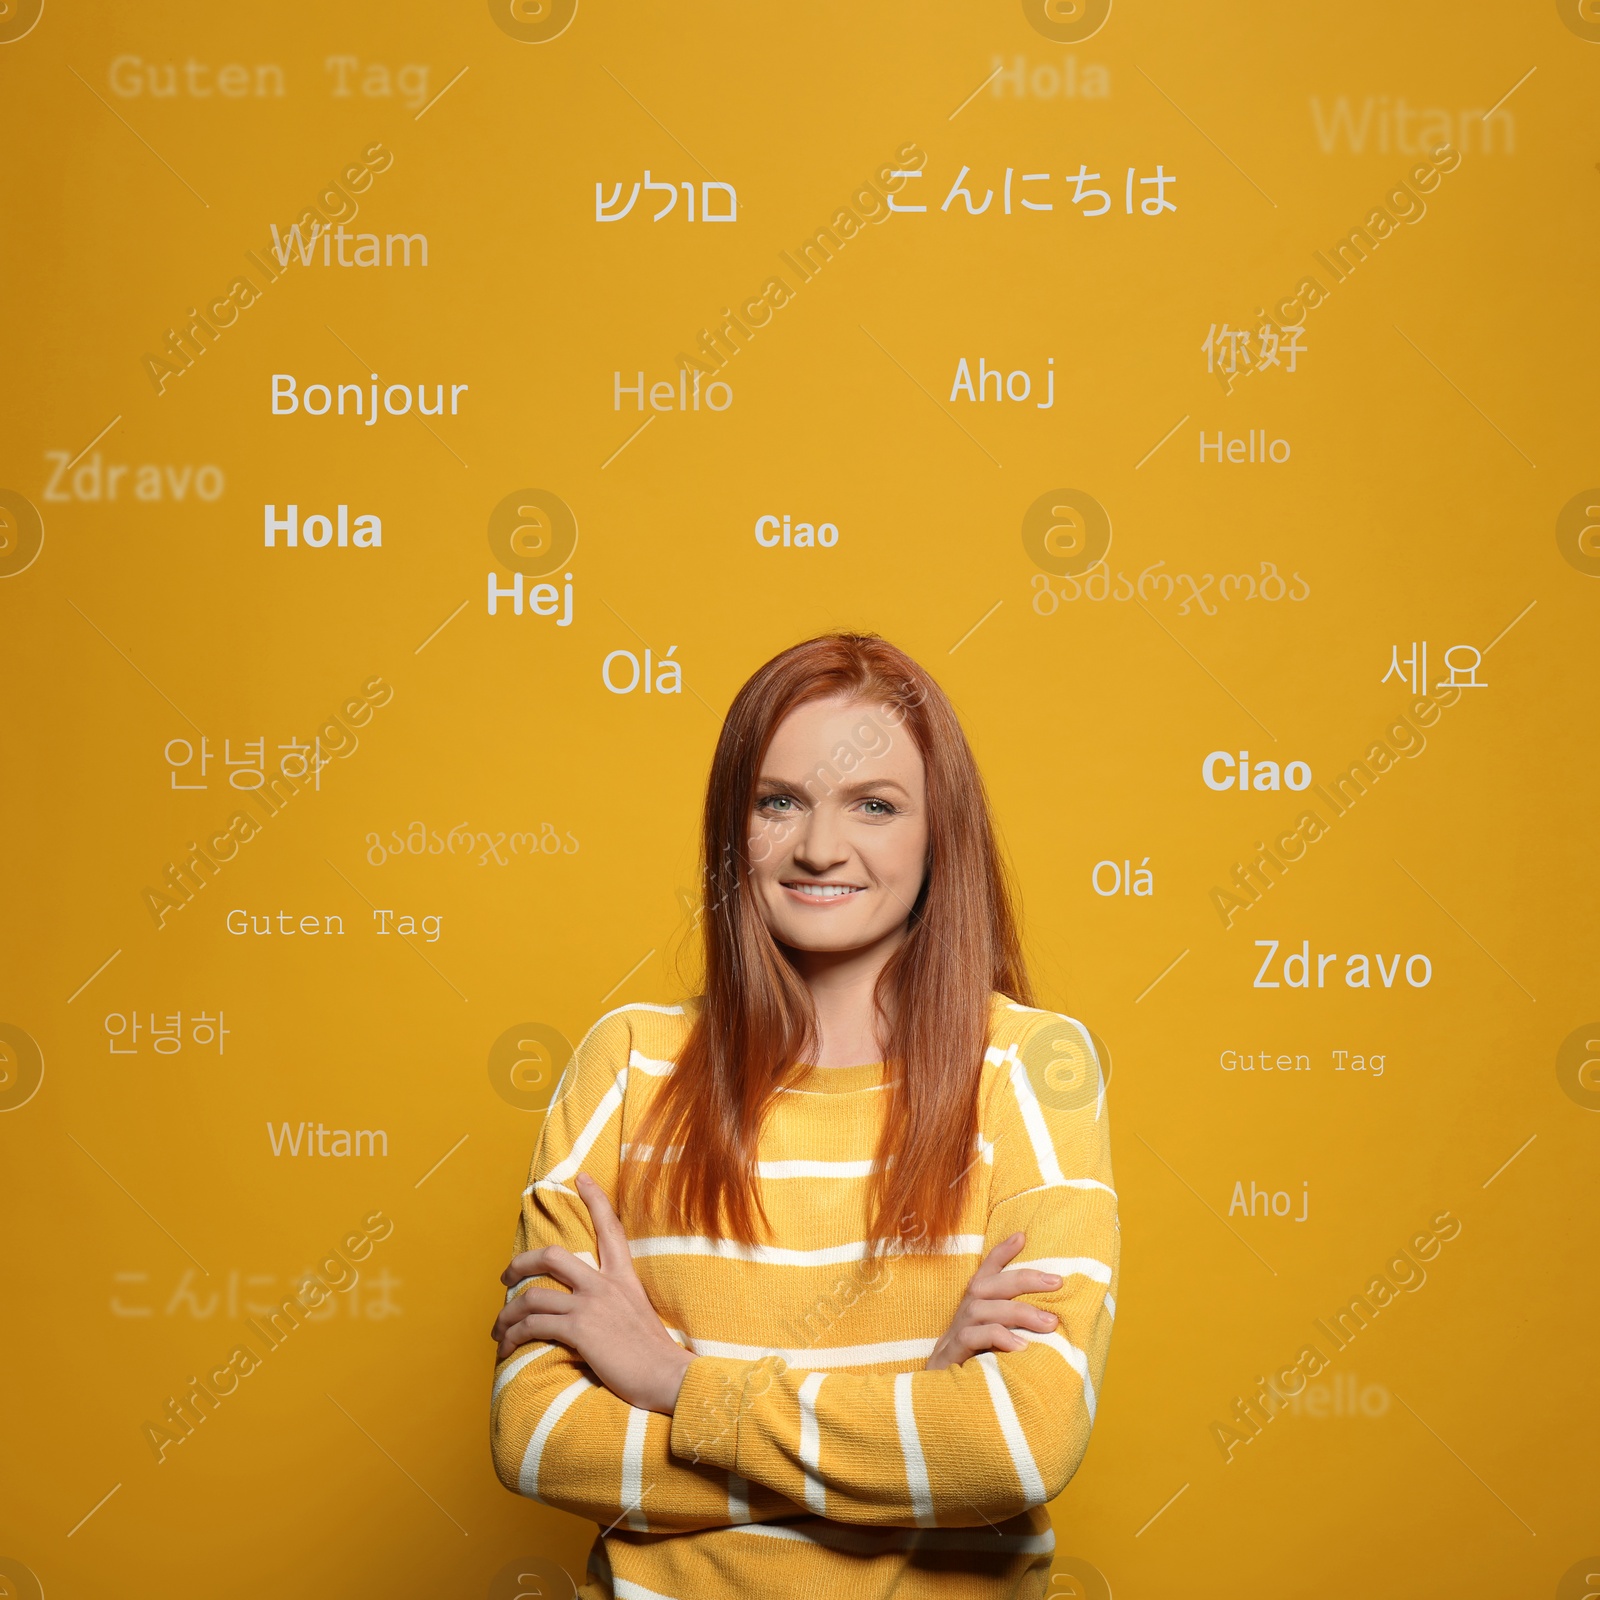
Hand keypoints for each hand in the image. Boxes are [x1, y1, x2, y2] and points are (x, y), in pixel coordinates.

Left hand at [491, 1171, 694, 1414]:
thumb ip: (616, 1304)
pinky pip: (533, 1326)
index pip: (610, 1229)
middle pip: (553, 1257)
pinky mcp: (579, 1329)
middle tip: (507, 1275)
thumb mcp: (639, 1315)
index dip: (596, 1200)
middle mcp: (605, 1284)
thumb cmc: (655, 1355)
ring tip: (499, 1328)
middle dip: (521, 1263)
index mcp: (624, 1278)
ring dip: (508, 1313)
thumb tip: (593, 1313)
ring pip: (533, 1296)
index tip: (582, 1178)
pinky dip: (513, 1336)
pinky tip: (506, 1347)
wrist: (668, 1376)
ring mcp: (591, 1305)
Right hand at [925, 1233, 1061, 1371]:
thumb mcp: (995, 1351)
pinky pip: (973, 1337)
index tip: (1021, 1235)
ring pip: (983, 1308)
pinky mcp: (950, 1356)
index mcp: (972, 1312)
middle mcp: (962, 1317)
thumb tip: (1053, 1325)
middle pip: (987, 1285)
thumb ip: (1014, 1334)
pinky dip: (998, 1337)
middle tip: (1058, 1283)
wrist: (935, 1411)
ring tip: (1050, 1323)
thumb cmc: (973, 1377)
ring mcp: (954, 1335)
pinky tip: (1021, 1348)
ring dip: (1019, 1311)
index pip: (984, 1274)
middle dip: (1023, 1278)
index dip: (1000, 1253)